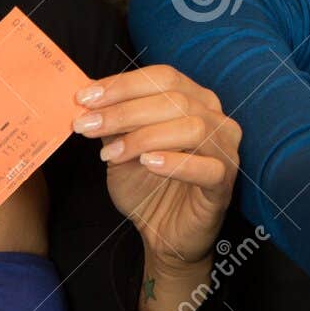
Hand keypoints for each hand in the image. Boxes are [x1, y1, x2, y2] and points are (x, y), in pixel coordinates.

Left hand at [75, 66, 239, 310]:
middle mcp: (216, 118)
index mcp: (195, 100)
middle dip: (124, 111)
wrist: (163, 233)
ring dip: (144, 137)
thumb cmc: (148, 186)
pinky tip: (148, 163)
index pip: (163, 77)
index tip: (85, 97)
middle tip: (87, 124)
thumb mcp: (123, 148)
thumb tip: (89, 101)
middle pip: (175, 100)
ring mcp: (225, 150)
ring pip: (192, 128)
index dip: (123, 84)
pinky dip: (175, 162)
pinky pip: (206, 167)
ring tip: (110, 154)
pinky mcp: (224, 183)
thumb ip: (115, 124)